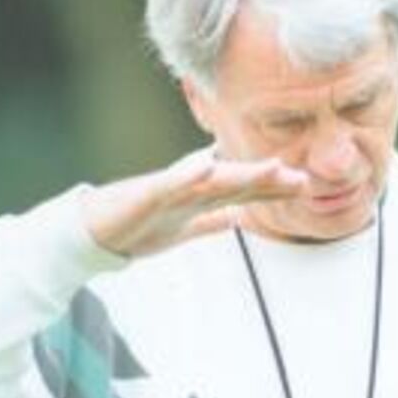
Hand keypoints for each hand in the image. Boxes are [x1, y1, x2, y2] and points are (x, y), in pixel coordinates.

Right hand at [80, 147, 307, 256]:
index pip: (244, 192)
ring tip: (272, 166)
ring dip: (242, 173)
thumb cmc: (135, 228)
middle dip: (269, 180)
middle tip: (301, 178)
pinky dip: (189, 174)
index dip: (273, 189)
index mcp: (200, 199)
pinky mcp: (147, 194)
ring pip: (212, 179)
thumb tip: (237, 219)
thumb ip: (210, 222)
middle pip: (236, 182)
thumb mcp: (183, 230)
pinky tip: (208, 164)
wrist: (92, 233)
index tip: (305, 186)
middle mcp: (190, 189)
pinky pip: (170, 183)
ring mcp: (170, 190)